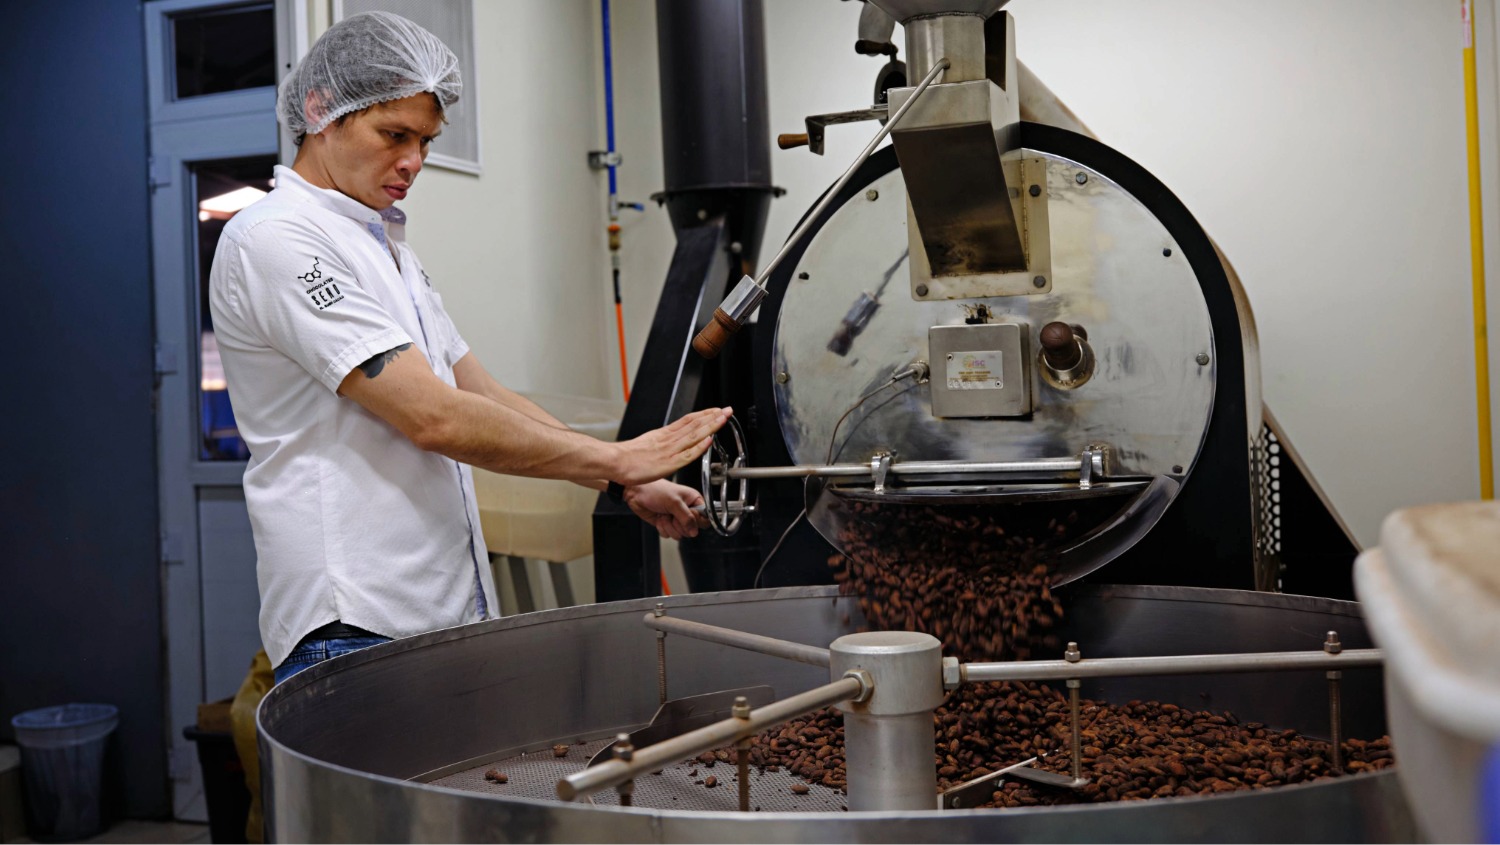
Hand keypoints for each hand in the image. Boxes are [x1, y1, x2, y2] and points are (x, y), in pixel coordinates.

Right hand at [611, 407, 731, 485]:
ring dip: (710, 426)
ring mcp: (669, 450)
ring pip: (693, 435)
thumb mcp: (647, 443)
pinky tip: (708, 440)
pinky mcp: (667, 463)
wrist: (613, 462)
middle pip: (694, 424)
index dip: (704, 414)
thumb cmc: (626, 457)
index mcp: (663, 434)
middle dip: (713, 416)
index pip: (688, 420)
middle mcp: (668, 439)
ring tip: (723, 419)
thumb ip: (661, 442)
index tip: (716, 410)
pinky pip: (686, 454)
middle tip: (728, 410)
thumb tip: (672, 440)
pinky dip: (699, 447)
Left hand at [624, 479, 707, 539]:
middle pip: (692, 530)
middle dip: (680, 524)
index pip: (704, 519)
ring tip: (664, 514)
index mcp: (694, 501)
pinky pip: (669, 535)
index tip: (688, 515)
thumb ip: (687, 518)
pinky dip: (662, 528)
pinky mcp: (667, 524)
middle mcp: (687, 510)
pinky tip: (659, 517)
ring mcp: (676, 518)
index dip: (696, 521)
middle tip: (673, 514)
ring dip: (669, 526)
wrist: (637, 493)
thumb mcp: (674, 502)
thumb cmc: (656, 490)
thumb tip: (694, 532)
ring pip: (680, 534)